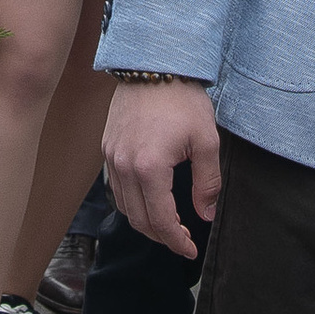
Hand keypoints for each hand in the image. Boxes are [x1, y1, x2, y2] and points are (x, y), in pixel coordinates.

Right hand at [102, 78, 219, 259]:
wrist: (153, 64)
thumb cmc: (182, 99)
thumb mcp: (206, 141)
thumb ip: (207, 183)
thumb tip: (206, 214)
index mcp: (149, 167)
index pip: (161, 220)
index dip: (177, 241)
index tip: (191, 250)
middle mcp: (124, 166)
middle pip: (139, 220)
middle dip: (162, 236)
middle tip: (183, 239)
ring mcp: (111, 157)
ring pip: (124, 207)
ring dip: (145, 221)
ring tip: (168, 223)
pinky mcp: (107, 148)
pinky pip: (115, 188)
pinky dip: (132, 202)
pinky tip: (150, 200)